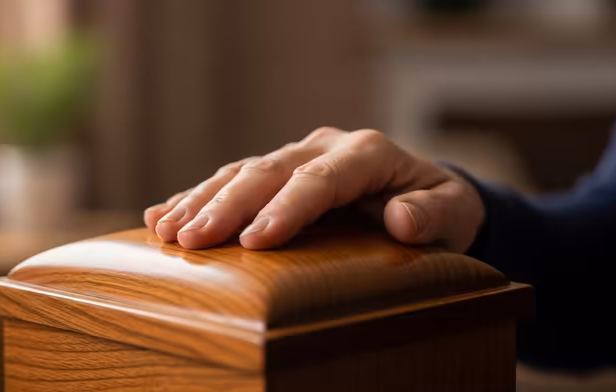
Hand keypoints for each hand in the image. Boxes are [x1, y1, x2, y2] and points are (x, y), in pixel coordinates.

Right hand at [144, 127, 484, 251]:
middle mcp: (323, 147)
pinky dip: (197, 196)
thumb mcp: (452, 211)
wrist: (422, 195)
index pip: (318, 179)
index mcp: (365, 153)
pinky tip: (163, 214)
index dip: (284, 208)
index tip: (253, 242)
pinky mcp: (278, 172)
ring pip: (241, 172)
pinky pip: (232, 179)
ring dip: (201, 200)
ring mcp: (297, 156)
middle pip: (268, 171)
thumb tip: (400, 218)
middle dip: (227, 205)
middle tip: (191, 240)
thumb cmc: (437, 206)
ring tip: (166, 230)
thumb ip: (432, 213)